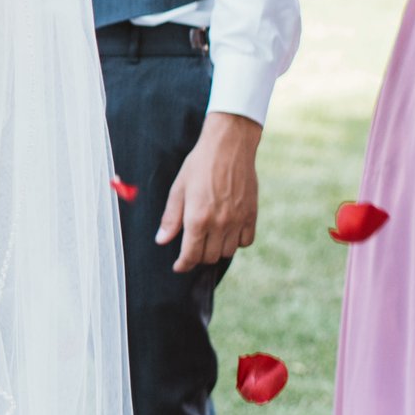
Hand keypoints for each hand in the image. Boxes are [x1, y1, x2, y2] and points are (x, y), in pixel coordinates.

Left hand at [158, 111, 260, 272]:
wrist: (228, 147)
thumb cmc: (199, 165)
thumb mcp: (178, 189)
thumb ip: (171, 218)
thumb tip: (162, 240)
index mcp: (197, 218)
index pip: (191, 255)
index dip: (183, 265)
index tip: (179, 266)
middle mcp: (220, 224)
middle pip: (209, 257)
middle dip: (198, 257)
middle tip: (192, 248)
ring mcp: (238, 220)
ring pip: (227, 252)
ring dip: (217, 250)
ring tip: (209, 239)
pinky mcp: (252, 215)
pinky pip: (246, 241)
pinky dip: (236, 242)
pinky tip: (228, 232)